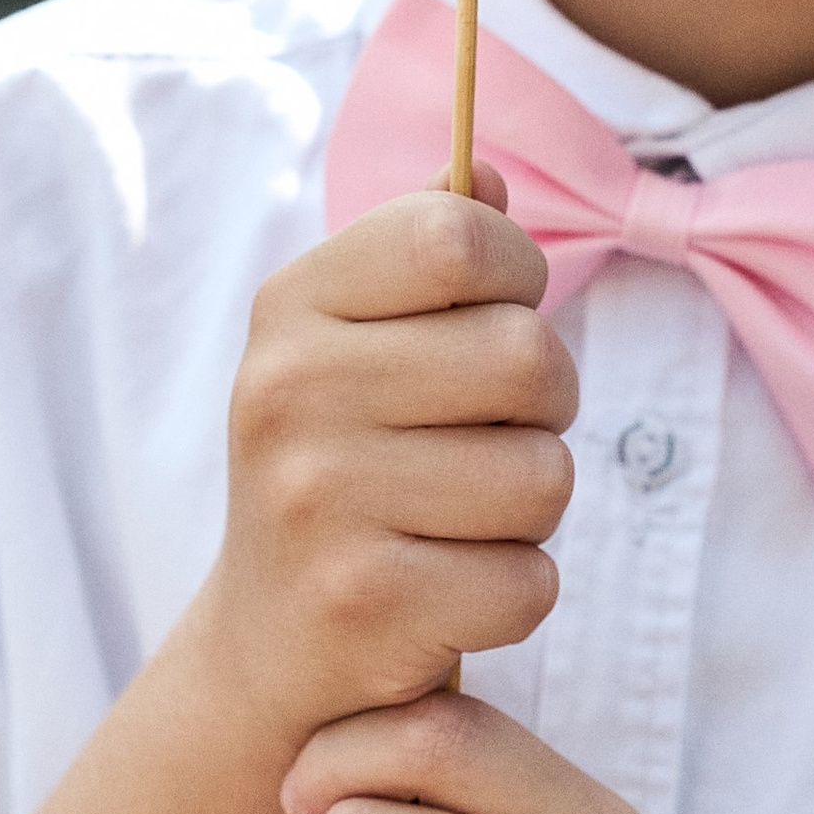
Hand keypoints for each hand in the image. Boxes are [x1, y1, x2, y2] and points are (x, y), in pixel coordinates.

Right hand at [174, 169, 578, 765]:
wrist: (268, 638)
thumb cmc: (345, 461)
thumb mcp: (353, 340)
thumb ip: (424, 249)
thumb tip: (492, 176)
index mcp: (290, 306)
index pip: (458, 236)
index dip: (515, 275)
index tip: (492, 316)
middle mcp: (287, 392)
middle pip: (529, 356)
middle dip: (544, 406)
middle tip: (492, 436)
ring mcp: (318, 501)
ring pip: (545, 475)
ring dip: (532, 506)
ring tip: (464, 515)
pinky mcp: (364, 606)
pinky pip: (530, 582)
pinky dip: (514, 593)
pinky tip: (452, 590)